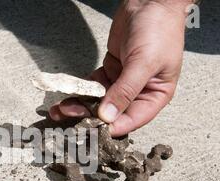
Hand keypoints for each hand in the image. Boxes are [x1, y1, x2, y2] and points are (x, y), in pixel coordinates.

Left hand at [49, 0, 191, 135]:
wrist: (150, 1)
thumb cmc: (159, 30)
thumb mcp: (144, 63)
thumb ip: (125, 91)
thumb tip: (107, 116)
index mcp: (155, 96)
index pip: (131, 120)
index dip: (110, 127)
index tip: (89, 129)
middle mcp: (138, 92)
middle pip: (111, 112)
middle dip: (88, 116)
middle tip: (68, 117)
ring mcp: (123, 82)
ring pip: (100, 101)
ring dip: (81, 105)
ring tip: (61, 109)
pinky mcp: (111, 71)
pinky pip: (94, 86)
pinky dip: (81, 90)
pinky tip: (68, 95)